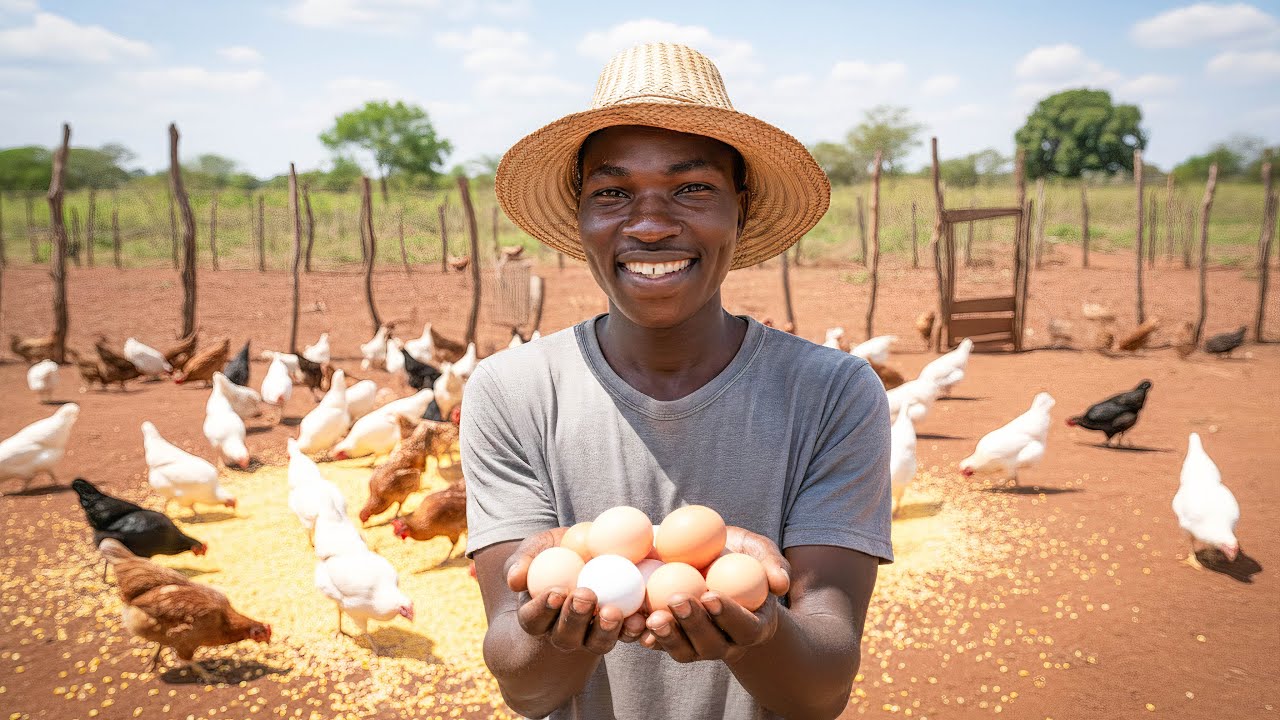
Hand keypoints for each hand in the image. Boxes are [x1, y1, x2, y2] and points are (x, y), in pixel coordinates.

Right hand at [504, 528, 647, 653]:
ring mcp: (591, 635)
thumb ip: (522, 562)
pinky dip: (634, 630)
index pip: (534, 619)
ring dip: (605, 631)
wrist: (584, 554)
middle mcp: (562, 632)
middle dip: (575, 619)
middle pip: (566, 636)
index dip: (543, 609)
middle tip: (586, 595)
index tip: (555, 591)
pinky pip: (626, 635)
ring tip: (613, 612)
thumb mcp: (535, 550)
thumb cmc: (554, 551)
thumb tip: (514, 579)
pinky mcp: (618, 629)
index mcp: (537, 615)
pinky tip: (642, 618)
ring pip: (597, 643)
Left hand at [640, 526, 790, 662]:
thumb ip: (772, 562)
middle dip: (693, 625)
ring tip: (651, 617)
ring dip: (666, 637)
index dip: (728, 615)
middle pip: (711, 645)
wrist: (713, 568)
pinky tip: (632, 620)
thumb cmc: (740, 559)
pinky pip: (657, 644)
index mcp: (752, 626)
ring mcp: (696, 646)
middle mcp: (726, 643)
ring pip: (682, 651)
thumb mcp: (758, 553)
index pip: (744, 627)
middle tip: (677, 600)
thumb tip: (780, 583)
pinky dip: (643, 635)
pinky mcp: (671, 640)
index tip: (711, 595)